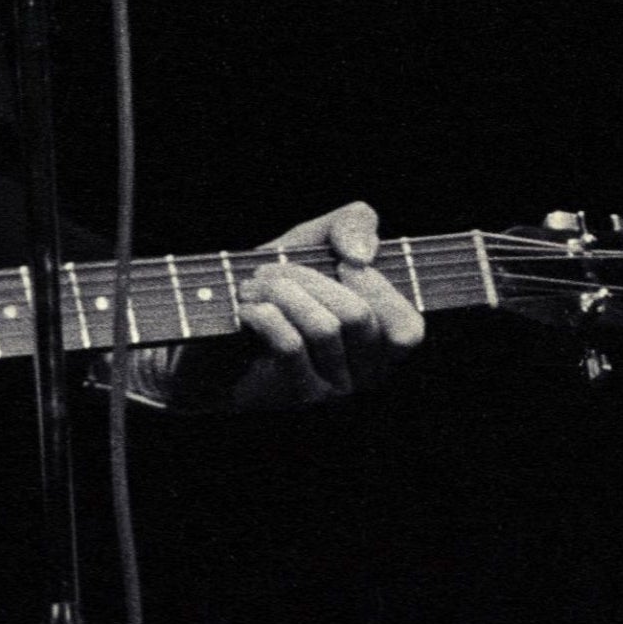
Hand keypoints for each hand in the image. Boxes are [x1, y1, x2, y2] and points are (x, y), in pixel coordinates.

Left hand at [224, 203, 425, 406]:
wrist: (215, 347)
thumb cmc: (274, 292)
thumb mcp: (314, 245)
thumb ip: (351, 225)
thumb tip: (361, 252)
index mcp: (380, 347)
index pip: (408, 330)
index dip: (378, 288)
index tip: (341, 265)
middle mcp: (364, 378)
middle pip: (358, 317)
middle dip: (308, 278)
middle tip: (270, 272)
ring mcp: (331, 393)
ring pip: (324, 329)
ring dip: (281, 293)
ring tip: (253, 287)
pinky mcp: (293, 398)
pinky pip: (291, 345)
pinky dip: (265, 315)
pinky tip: (248, 310)